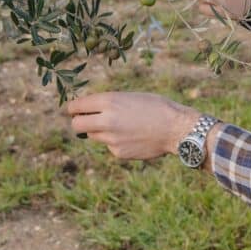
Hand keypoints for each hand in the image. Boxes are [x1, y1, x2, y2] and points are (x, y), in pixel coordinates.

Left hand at [66, 92, 199, 159]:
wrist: (176, 128)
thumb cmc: (158, 107)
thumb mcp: (132, 97)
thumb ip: (109, 103)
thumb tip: (90, 110)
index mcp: (109, 101)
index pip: (76, 106)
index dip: (74, 108)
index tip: (76, 110)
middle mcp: (106, 120)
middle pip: (76, 125)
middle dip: (78, 122)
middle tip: (86, 121)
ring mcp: (111, 138)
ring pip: (93, 136)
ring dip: (100, 131)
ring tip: (122, 127)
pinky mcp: (118, 152)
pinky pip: (109, 146)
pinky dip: (117, 142)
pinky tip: (134, 137)